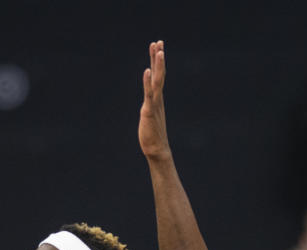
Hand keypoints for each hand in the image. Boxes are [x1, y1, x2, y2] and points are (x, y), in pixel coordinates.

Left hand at [139, 40, 171, 159]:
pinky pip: (149, 94)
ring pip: (157, 81)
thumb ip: (149, 109)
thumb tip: (148, 106)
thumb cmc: (152, 136)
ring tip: (159, 50)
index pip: (158, 76)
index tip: (158, 47)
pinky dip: (148, 82)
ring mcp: (154, 104)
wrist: (157, 150)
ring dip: (158, 65)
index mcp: (157, 98)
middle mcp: (157, 98)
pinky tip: (147, 71)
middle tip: (159, 42)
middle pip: (159, 74)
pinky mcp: (149, 111)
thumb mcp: (149, 117)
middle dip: (158, 58)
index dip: (157, 62)